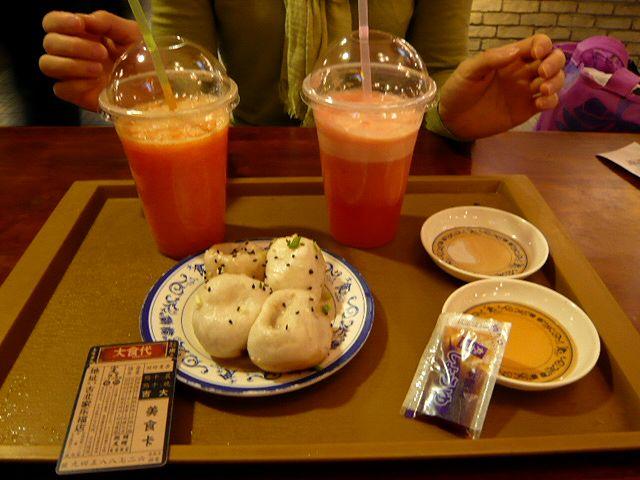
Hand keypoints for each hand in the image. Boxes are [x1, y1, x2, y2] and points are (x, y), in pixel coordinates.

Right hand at [39, 10, 140, 110]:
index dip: (59, 22)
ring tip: (99, 69)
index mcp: (82, 33)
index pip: (52, 23)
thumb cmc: (143, 57)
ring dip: (72, 65)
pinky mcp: (77, 95)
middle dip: (74, 46)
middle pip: (49, 43)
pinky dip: (76, 84)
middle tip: (102, 53)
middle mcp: (73, 52)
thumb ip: (107, 22)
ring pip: (48, 65)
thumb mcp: (130, 33)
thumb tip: (84, 20)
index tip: (80, 25)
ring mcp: (73, 75)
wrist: (155, 86)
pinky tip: (95, 84)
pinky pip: (61, 89)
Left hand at [438, 34, 564, 139]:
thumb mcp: (469, 70)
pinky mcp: (525, 110)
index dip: (543, 45)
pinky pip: (547, 102)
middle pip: (553, 60)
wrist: (451, 121)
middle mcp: (522, 72)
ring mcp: (525, 91)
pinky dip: (551, 100)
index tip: (535, 55)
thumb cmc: (458, 91)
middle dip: (555, 62)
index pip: (537, 44)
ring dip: (556, 82)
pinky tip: (540, 103)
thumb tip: (515, 51)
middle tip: (543, 73)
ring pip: (555, 80)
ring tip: (542, 90)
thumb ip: (489, 59)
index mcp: (510, 58)